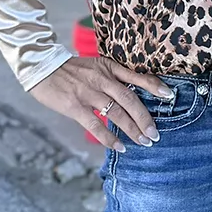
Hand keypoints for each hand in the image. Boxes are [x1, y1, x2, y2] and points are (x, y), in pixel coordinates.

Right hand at [30, 55, 173, 150]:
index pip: (136, 76)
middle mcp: (102, 78)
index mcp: (109, 67)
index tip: (170, 95)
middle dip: (145, 118)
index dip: (154, 86)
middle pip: (130, 99)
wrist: (42, 67)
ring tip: (144, 141)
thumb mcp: (96, 66)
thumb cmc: (71, 69)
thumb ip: (112, 77)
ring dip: (132, 129)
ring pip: (116, 113)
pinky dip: (109, 137)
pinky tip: (120, 146)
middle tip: (156, 134)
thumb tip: (131, 93)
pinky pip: (95, 124)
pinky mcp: (75, 106)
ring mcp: (89, 92)